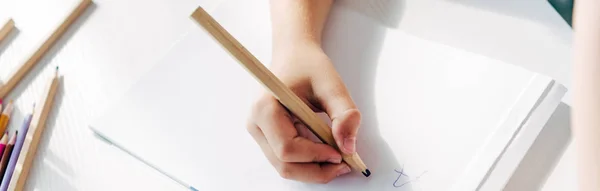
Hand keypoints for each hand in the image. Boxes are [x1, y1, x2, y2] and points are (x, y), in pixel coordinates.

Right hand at [246, 43, 361, 183]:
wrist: (294, 54)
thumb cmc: (308, 65)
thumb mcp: (332, 85)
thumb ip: (344, 114)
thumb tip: (349, 147)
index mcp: (265, 108)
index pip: (287, 148)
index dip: (316, 156)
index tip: (342, 153)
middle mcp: (256, 124)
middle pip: (284, 165)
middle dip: (316, 170)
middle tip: (345, 163)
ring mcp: (259, 133)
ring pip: (285, 167)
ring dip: (314, 169)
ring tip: (339, 158)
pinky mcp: (268, 138)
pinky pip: (287, 160)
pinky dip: (309, 163)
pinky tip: (327, 151)